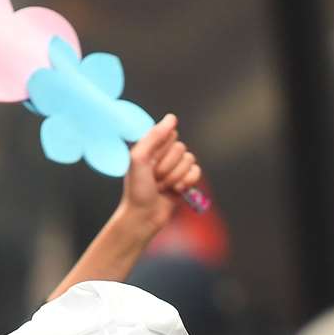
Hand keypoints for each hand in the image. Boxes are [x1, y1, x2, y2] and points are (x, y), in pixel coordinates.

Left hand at [116, 114, 201, 234]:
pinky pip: (197, 171)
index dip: (162, 150)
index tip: (149, 163)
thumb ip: (154, 136)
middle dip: (168, 167)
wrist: (143, 217)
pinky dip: (188, 182)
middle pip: (181, 148)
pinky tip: (177, 190)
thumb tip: (172, 117)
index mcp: (150, 146)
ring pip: (190, 160)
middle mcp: (163, 154)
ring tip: (162, 187)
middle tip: (154, 179)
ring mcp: (174, 167)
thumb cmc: (136, 190)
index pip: (170, 134)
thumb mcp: (139, 159)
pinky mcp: (184, 180)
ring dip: (176, 176)